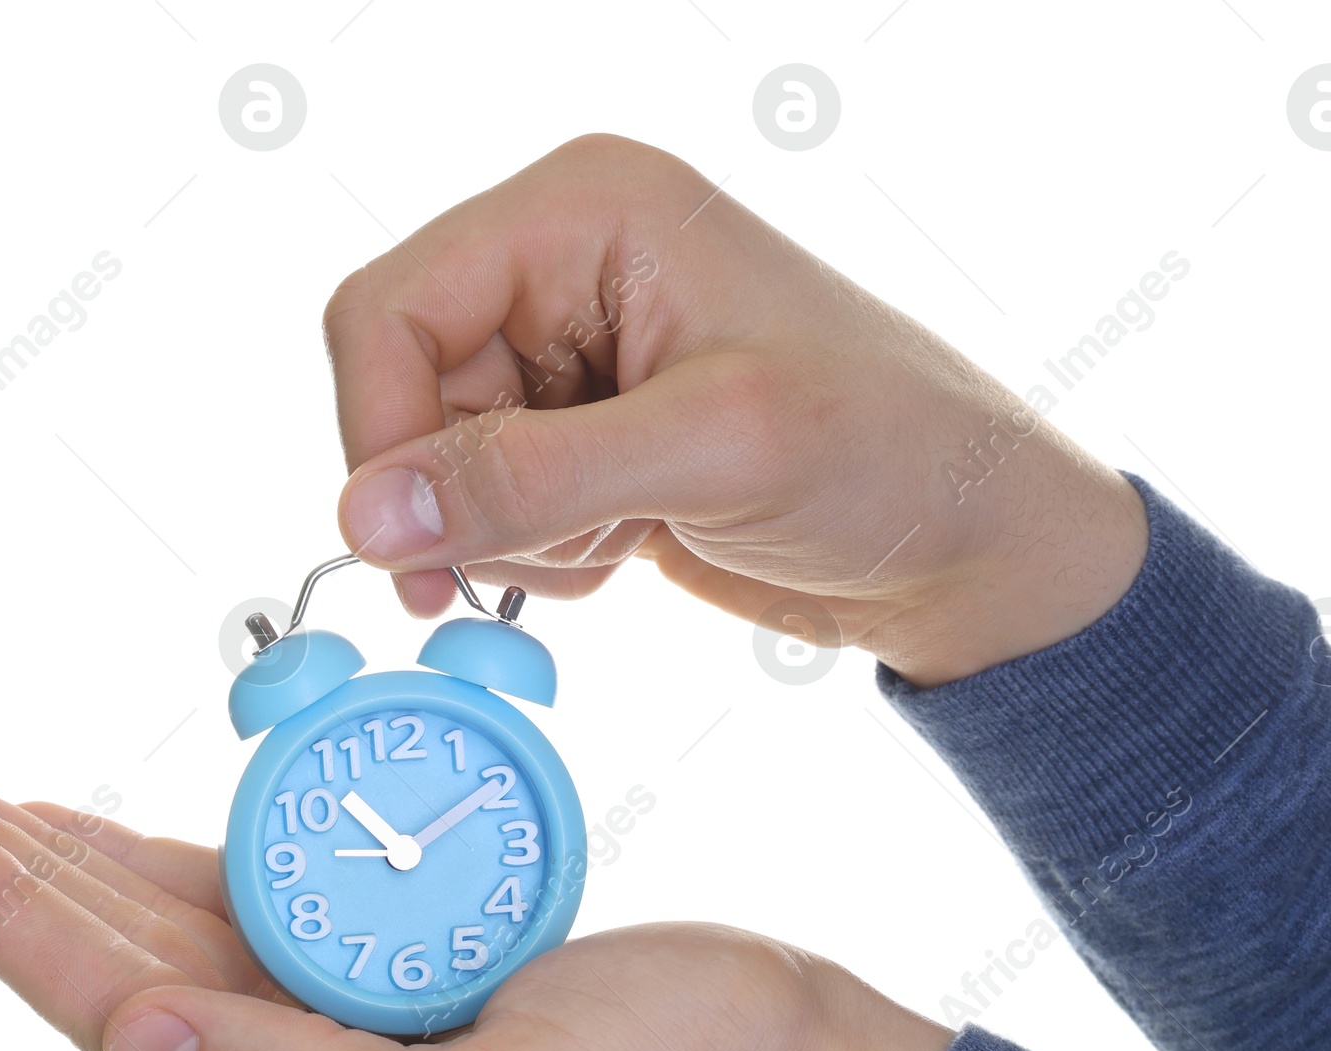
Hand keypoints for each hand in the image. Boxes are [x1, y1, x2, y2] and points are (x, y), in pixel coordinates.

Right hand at [324, 134, 1147, 686]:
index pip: (392, 308)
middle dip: (458, 494)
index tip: (409, 542)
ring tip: (619, 541)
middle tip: (547, 555)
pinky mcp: (590, 445)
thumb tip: (366, 516)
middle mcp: (565, 272)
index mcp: (586, 212)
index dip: (382, 430)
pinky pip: (495, 508)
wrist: (967, 542)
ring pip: (445, 464)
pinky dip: (539, 554)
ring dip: (509, 533)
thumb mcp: (710, 454)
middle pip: (407, 390)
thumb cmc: (888, 452)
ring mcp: (574, 364)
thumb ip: (529, 477)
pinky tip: (627, 549)